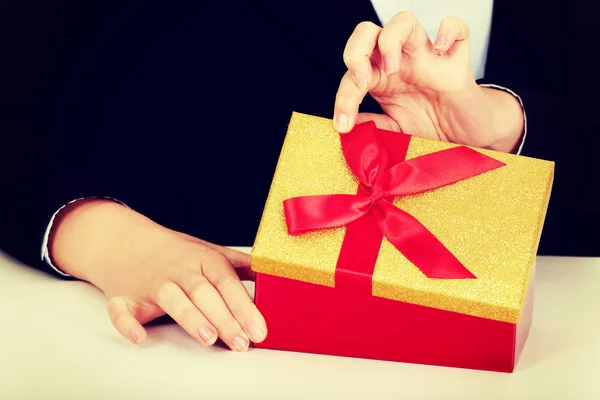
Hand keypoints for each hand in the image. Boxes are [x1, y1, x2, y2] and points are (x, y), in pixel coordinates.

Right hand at [49, 199, 265, 350]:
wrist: (126, 240)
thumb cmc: (176, 252)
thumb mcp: (211, 252)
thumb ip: (240, 266)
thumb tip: (273, 276)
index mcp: (203, 259)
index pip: (227, 283)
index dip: (244, 306)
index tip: (259, 329)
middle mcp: (180, 270)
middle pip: (204, 293)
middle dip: (224, 318)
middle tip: (241, 342)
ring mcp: (152, 282)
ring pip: (172, 299)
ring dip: (189, 317)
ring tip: (208, 337)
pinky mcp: (125, 296)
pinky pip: (122, 309)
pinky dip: (127, 324)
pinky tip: (139, 337)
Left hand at [334, 12, 523, 152]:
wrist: (466, 136)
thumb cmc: (432, 127)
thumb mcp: (395, 132)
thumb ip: (372, 127)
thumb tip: (346, 129)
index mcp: (381, 80)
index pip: (352, 74)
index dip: (343, 98)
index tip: (343, 125)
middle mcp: (400, 62)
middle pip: (367, 32)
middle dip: (355, 51)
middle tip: (363, 81)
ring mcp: (427, 57)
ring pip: (404, 21)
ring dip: (391, 40)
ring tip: (394, 69)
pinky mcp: (457, 61)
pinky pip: (456, 28)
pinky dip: (448, 32)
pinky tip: (440, 51)